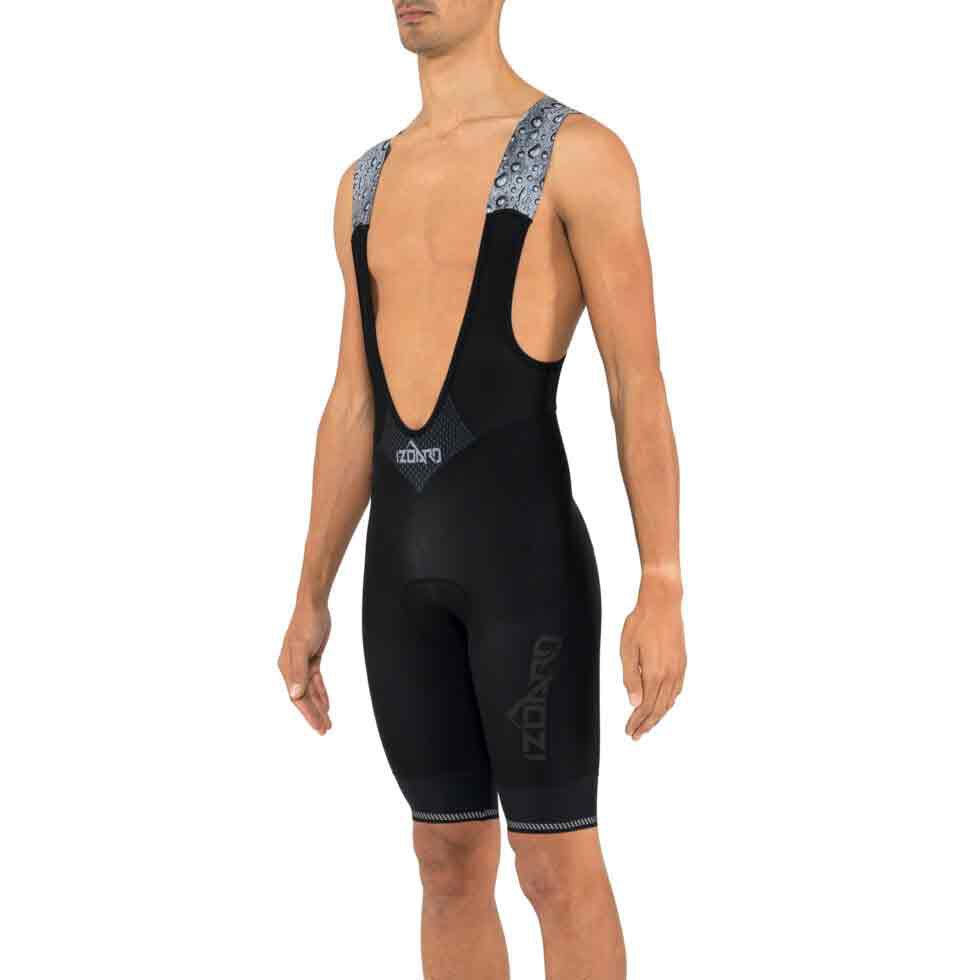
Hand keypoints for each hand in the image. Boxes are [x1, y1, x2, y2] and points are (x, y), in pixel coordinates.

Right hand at [278, 600, 331, 734]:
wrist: (313, 606)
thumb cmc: (306, 624)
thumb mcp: (302, 648)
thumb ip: (298, 672)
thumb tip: (294, 695)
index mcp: (286, 669)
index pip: (297, 698)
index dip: (308, 714)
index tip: (318, 726)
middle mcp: (291, 669)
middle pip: (303, 698)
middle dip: (314, 714)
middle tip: (325, 729)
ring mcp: (301, 665)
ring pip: (311, 691)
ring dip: (319, 706)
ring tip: (327, 722)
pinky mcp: (311, 659)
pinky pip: (316, 681)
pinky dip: (321, 692)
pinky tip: (326, 703)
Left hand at [620, 577, 685, 738]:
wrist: (662, 603)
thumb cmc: (642, 622)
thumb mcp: (627, 649)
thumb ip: (631, 678)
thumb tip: (634, 702)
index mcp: (654, 673)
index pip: (646, 706)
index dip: (638, 721)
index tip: (630, 730)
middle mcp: (669, 674)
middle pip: (659, 708)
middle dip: (647, 724)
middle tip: (636, 734)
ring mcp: (678, 669)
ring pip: (670, 701)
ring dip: (658, 715)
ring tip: (648, 724)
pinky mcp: (682, 662)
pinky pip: (677, 690)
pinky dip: (669, 702)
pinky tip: (664, 704)